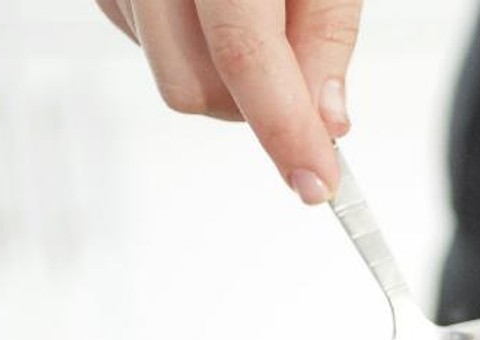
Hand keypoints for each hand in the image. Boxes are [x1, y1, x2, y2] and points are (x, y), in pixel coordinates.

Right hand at [95, 0, 362, 202]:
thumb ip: (327, 32)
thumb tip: (327, 121)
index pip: (244, 55)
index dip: (284, 130)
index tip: (317, 183)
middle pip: (193, 89)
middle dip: (254, 109)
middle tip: (300, 79)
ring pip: (172, 79)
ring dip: (228, 81)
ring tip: (257, 16)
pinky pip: (151, 54)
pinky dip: (196, 52)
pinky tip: (214, 9)